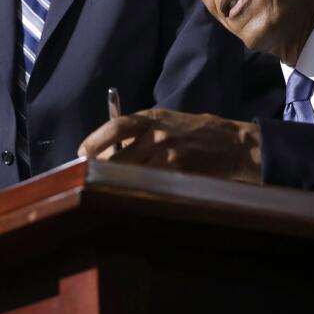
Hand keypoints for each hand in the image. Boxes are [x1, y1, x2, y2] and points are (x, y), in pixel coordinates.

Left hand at [78, 108, 261, 181]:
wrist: (233, 143)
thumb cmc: (194, 134)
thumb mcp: (166, 121)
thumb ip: (139, 132)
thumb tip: (105, 152)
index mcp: (151, 117)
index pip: (115, 127)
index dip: (94, 141)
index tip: (81, 153)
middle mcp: (157, 132)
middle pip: (117, 154)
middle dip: (100, 170)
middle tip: (88, 180)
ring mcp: (168, 152)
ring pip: (130, 172)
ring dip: (115, 183)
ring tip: (105, 191)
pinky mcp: (179, 170)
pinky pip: (150, 183)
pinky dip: (137, 190)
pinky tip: (132, 196)